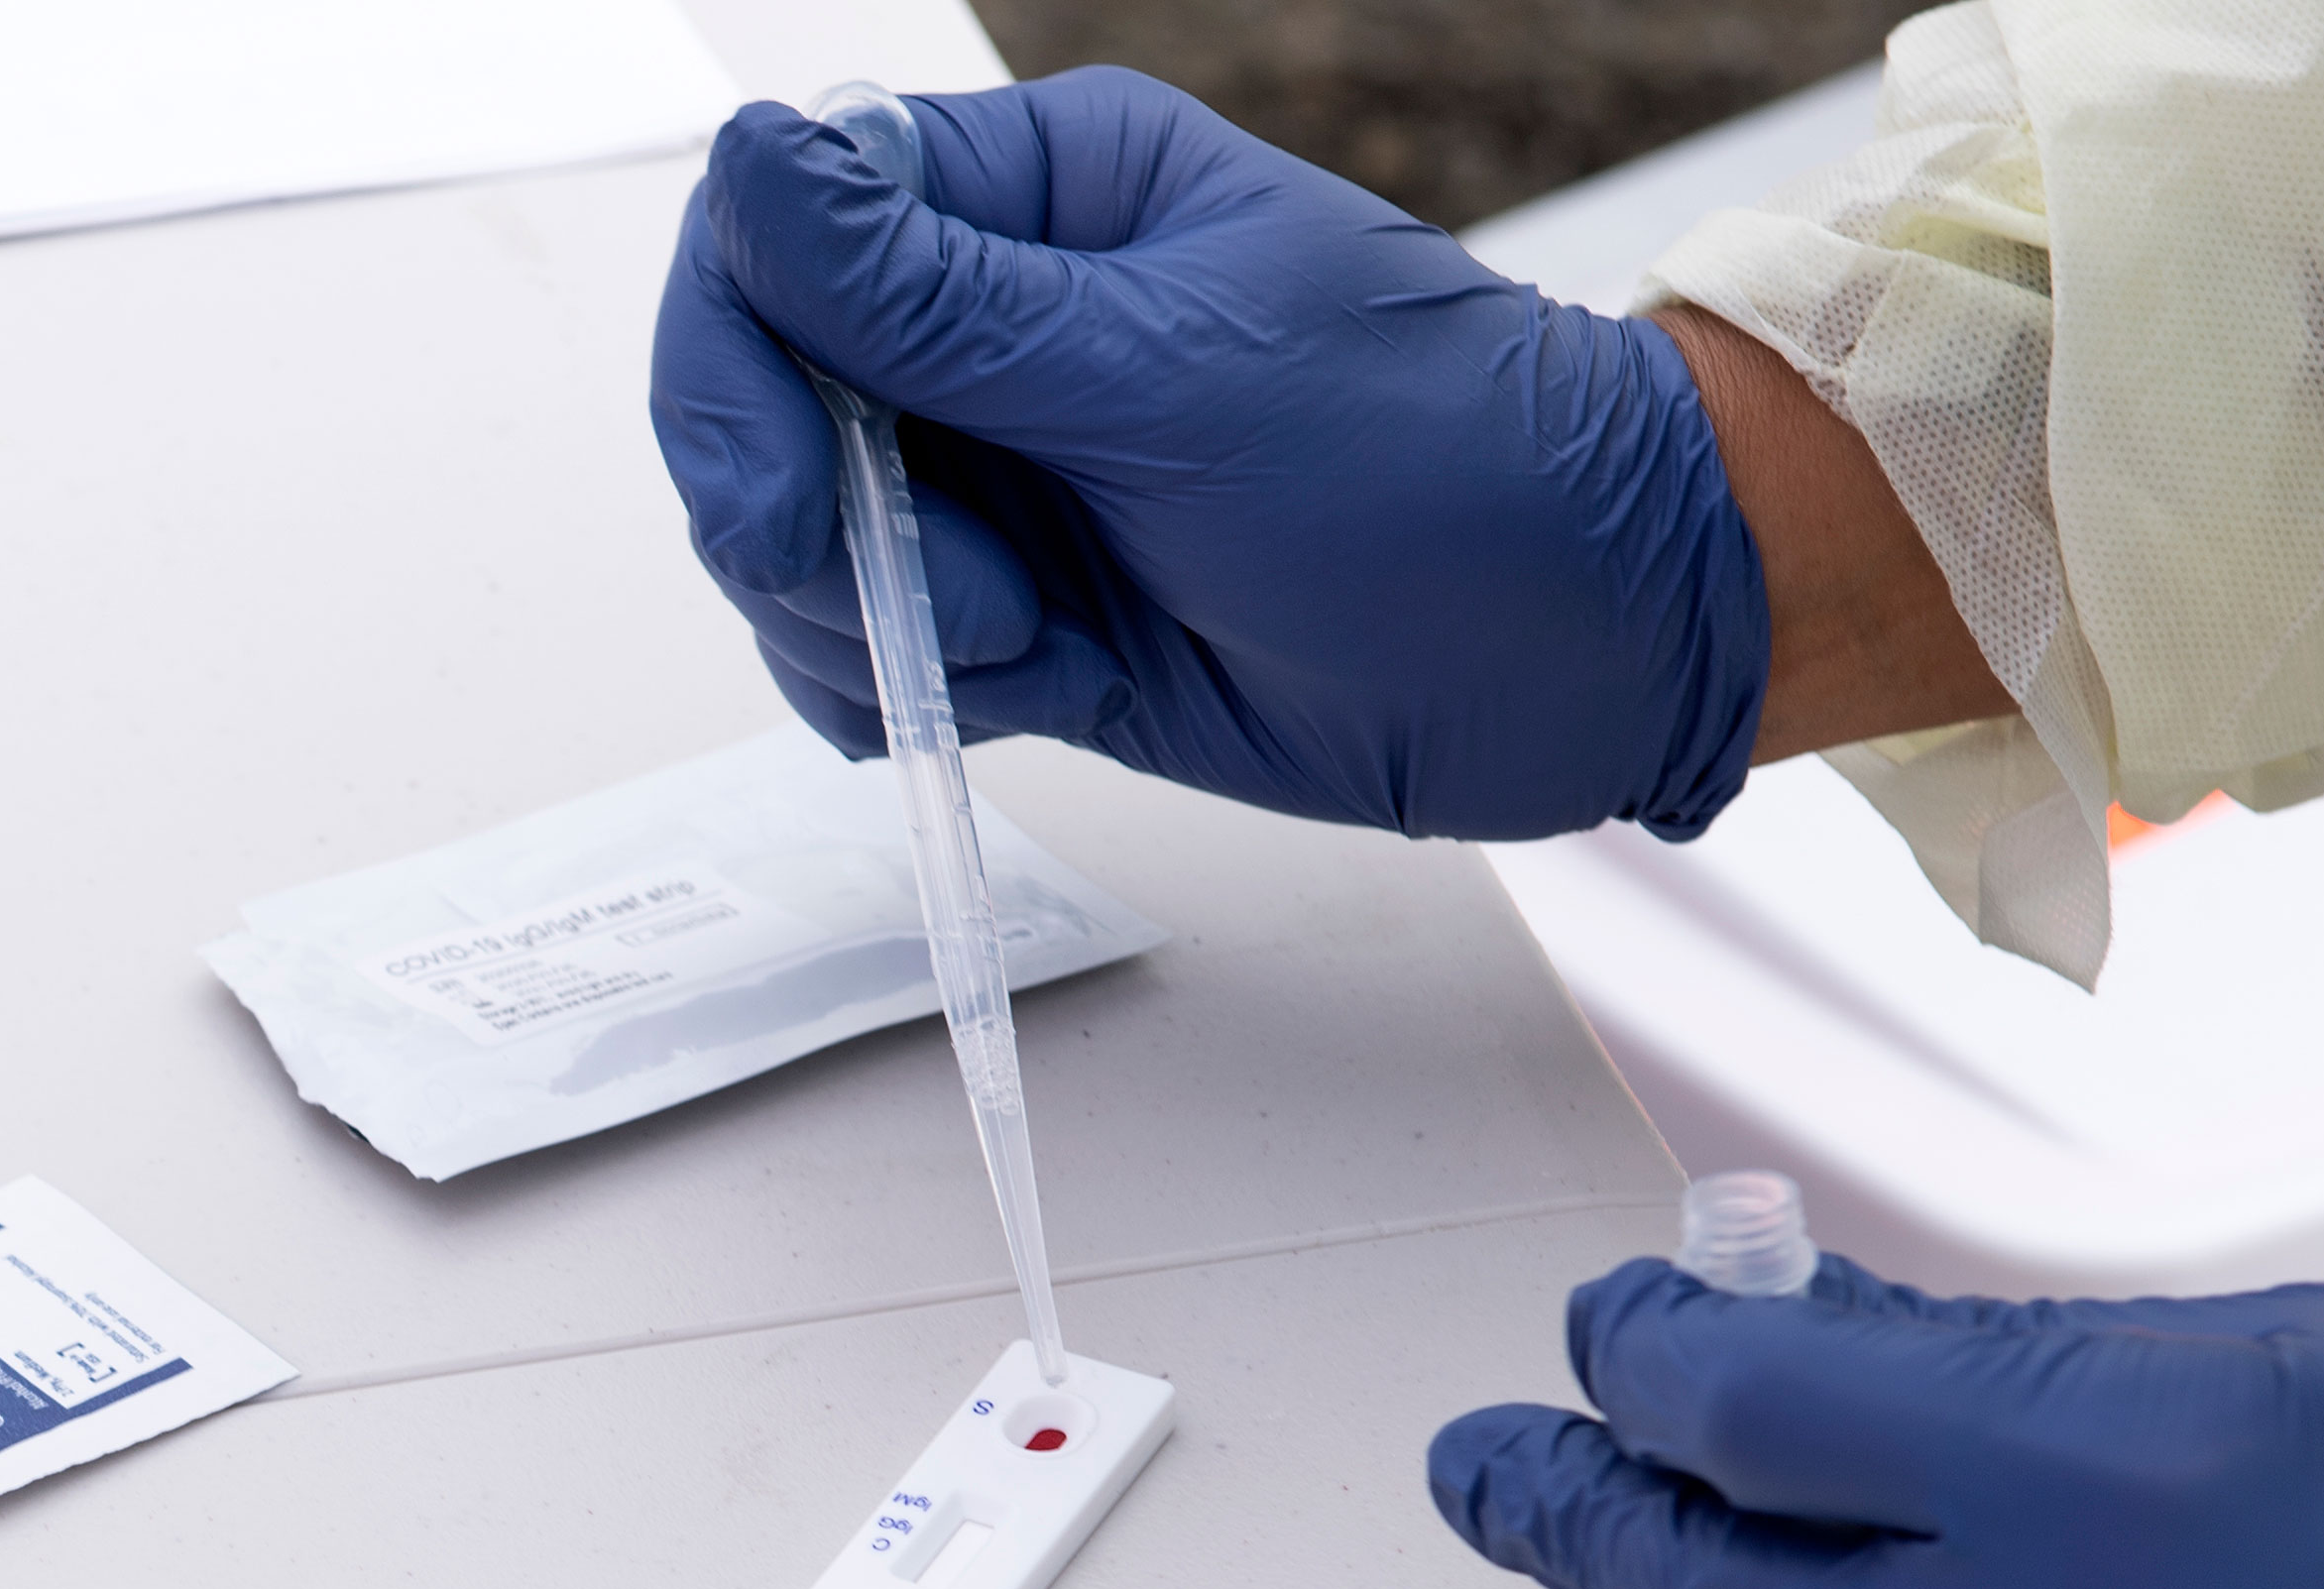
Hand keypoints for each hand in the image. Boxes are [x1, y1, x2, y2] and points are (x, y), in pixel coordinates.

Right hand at [648, 68, 1770, 841]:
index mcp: (1039, 199)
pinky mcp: (1028, 614)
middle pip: (761, 397)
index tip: (780, 485)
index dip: (736, 356)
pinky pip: (873, 652)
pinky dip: (901, 691)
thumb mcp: (1176, 375)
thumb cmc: (1436, 469)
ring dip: (864, 620)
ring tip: (1025, 642)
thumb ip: (939, 302)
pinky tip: (1020, 687)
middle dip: (792, 514)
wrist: (1587, 648)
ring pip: (799, 543)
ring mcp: (1008, 479)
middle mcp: (999, 330)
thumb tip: (747, 163)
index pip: (783, 232)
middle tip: (918, 603)